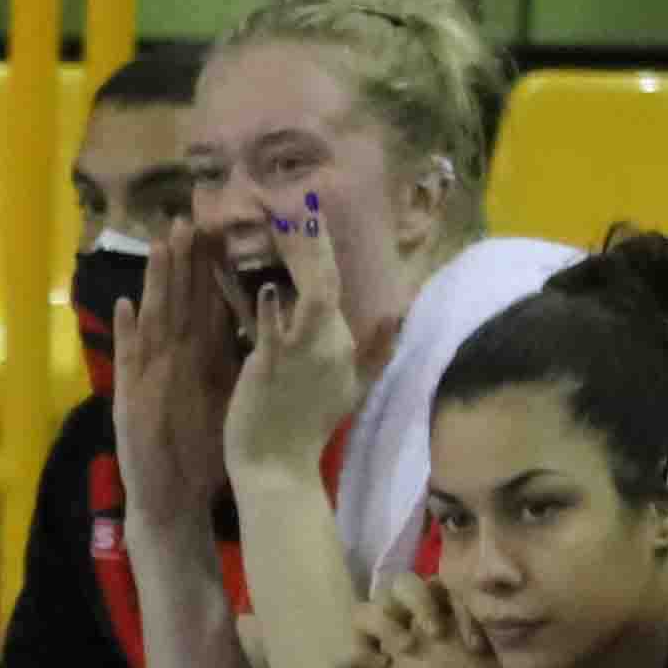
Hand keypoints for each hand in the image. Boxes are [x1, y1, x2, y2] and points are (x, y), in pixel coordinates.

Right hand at [108, 236, 239, 524]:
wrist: (171, 497)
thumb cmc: (201, 451)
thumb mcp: (230, 398)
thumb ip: (243, 361)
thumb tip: (275, 327)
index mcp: (198, 358)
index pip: (207, 303)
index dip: (212, 268)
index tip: (222, 229)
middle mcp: (172, 359)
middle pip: (178, 301)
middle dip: (183, 260)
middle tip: (189, 217)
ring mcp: (148, 375)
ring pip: (152, 320)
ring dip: (154, 284)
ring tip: (159, 245)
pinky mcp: (131, 399)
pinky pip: (128, 363)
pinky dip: (124, 335)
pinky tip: (124, 306)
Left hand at [219, 188, 365, 486]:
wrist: (278, 471)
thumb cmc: (303, 427)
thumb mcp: (348, 386)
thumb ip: (373, 349)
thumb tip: (397, 315)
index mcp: (339, 344)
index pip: (333, 285)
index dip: (322, 246)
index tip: (310, 208)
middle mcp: (329, 344)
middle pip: (327, 280)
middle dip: (313, 237)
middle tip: (299, 197)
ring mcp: (304, 355)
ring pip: (310, 295)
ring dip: (300, 255)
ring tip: (287, 217)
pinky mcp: (273, 368)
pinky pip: (275, 332)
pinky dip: (272, 311)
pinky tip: (269, 288)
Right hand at [346, 574, 543, 667]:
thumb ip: (550, 660)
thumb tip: (584, 644)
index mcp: (452, 625)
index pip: (446, 586)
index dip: (460, 604)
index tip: (477, 646)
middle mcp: (419, 632)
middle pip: (402, 582)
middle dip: (417, 598)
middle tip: (433, 632)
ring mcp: (390, 652)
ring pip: (368, 607)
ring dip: (383, 619)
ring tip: (404, 648)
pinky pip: (343, 652)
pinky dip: (353, 653)